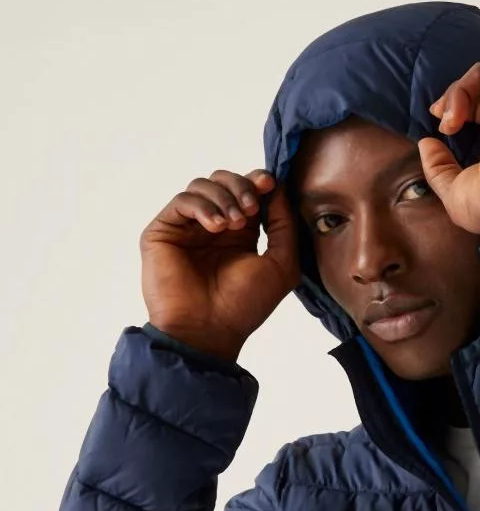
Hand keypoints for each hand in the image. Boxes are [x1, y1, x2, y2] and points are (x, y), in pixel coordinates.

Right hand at [139, 168, 301, 361]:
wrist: (208, 330)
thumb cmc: (245, 305)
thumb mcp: (281, 264)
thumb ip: (284, 226)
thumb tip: (279, 189)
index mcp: (241, 235)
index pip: (248, 192)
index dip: (259, 181)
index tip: (269, 183)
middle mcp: (213, 227)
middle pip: (225, 180)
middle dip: (242, 185)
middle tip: (251, 207)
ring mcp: (188, 228)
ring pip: (203, 185)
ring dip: (224, 197)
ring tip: (233, 225)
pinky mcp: (164, 231)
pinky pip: (182, 201)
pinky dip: (203, 207)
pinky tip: (216, 228)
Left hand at [417, 63, 479, 233]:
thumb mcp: (458, 193)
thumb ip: (440, 168)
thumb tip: (427, 144)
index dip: (466, 116)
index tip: (444, 129)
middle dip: (457, 102)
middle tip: (438, 117)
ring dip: (457, 96)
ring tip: (447, 122)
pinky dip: (461, 89)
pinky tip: (454, 115)